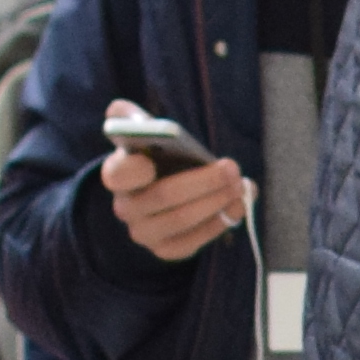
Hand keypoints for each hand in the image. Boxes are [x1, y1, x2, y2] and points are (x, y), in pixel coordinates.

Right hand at [98, 132, 253, 263]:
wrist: (163, 193)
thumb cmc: (157, 158)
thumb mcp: (145, 135)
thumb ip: (133, 118)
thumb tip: (119, 110)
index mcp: (117, 175)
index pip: (119, 174)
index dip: (134, 169)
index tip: (153, 161)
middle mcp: (126, 208)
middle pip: (164, 196)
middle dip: (202, 182)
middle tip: (232, 169)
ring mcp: (144, 233)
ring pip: (183, 219)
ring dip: (216, 202)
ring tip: (242, 187)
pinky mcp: (166, 250)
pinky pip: (194, 241)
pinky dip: (219, 223)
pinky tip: (238, 207)